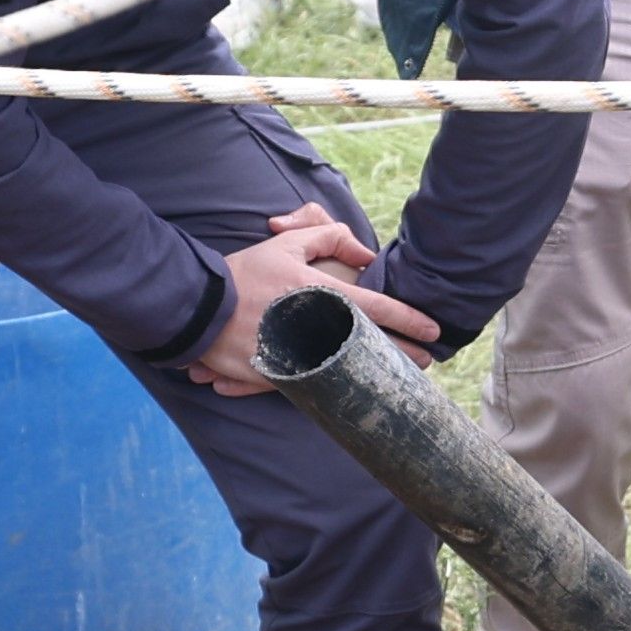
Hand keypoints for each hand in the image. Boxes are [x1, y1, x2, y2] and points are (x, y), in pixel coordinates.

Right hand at [189, 208, 428, 394]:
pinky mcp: (280, 378)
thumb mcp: (286, 245)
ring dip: (375, 374)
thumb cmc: (244, 274)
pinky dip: (339, 388)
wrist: (198, 309)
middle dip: (403, 354)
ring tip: (397, 378)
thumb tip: (364, 254)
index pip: (376, 308)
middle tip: (427, 361)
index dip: (409, 320)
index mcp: (319, 295)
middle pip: (371, 346)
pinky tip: (357, 391)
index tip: (432, 331)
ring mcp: (298, 357)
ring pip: (349, 371)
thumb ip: (328, 239)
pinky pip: (316, 385)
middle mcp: (313, 328)